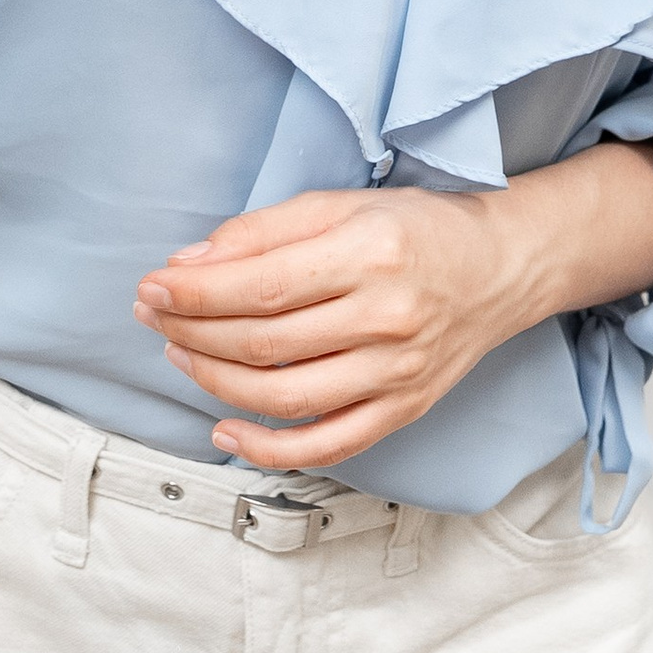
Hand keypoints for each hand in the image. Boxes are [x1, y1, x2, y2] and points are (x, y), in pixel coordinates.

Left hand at [134, 186, 531, 473]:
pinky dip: (269, 449)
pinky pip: (327, 446)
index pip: (261, 285)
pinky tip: (225, 431)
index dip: (196, 293)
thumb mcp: (342, 203)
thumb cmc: (416, 228)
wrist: (500, 269)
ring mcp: (397, 373)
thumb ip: (264, 230)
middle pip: (265, 343)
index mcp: (370, 253)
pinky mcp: (403, 410)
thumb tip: (190, 263)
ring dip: (214, 382)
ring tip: (179, 355)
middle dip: (192, 330)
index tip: (153, 286)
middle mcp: (387, 318)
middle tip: (153, 314)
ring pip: (285, 397)